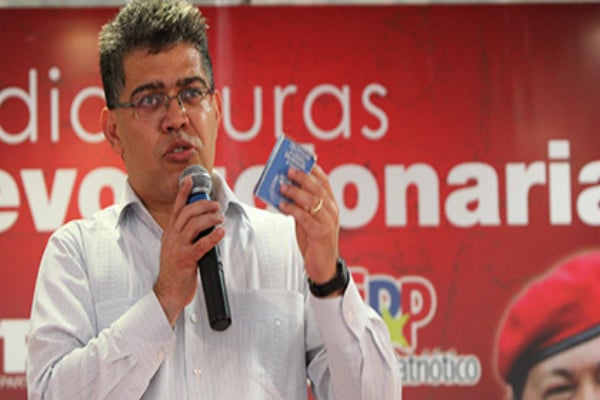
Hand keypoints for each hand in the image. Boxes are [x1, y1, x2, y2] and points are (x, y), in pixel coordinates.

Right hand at [154, 176, 224, 324]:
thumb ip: (184, 235)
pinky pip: (202, 244)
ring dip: (210, 218)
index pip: (176, 208)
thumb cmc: (174, 271)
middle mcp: (172, 237)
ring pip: (194, 224)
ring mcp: (178, 248)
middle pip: (187, 212)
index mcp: (169, 233)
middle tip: (216, 205)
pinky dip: (213, 236)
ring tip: (219, 218)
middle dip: (203, 205)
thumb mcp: (175, 248)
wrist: (167, 292)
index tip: (190, 180)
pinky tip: (220, 232)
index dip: (183, 193)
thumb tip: (203, 224)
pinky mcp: (186, 259)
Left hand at [279, 164, 339, 289]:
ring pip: (313, 201)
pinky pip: (306, 218)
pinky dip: (293, 210)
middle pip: (318, 188)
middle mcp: (332, 211)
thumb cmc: (314, 242)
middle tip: (287, 170)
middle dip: (302, 177)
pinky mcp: (322, 234)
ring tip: (282, 187)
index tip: (300, 159)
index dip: (313, 169)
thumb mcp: (307, 219)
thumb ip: (299, 205)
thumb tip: (284, 189)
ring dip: (295, 192)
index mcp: (331, 205)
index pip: (325, 181)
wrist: (323, 267)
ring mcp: (329, 223)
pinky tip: (282, 205)